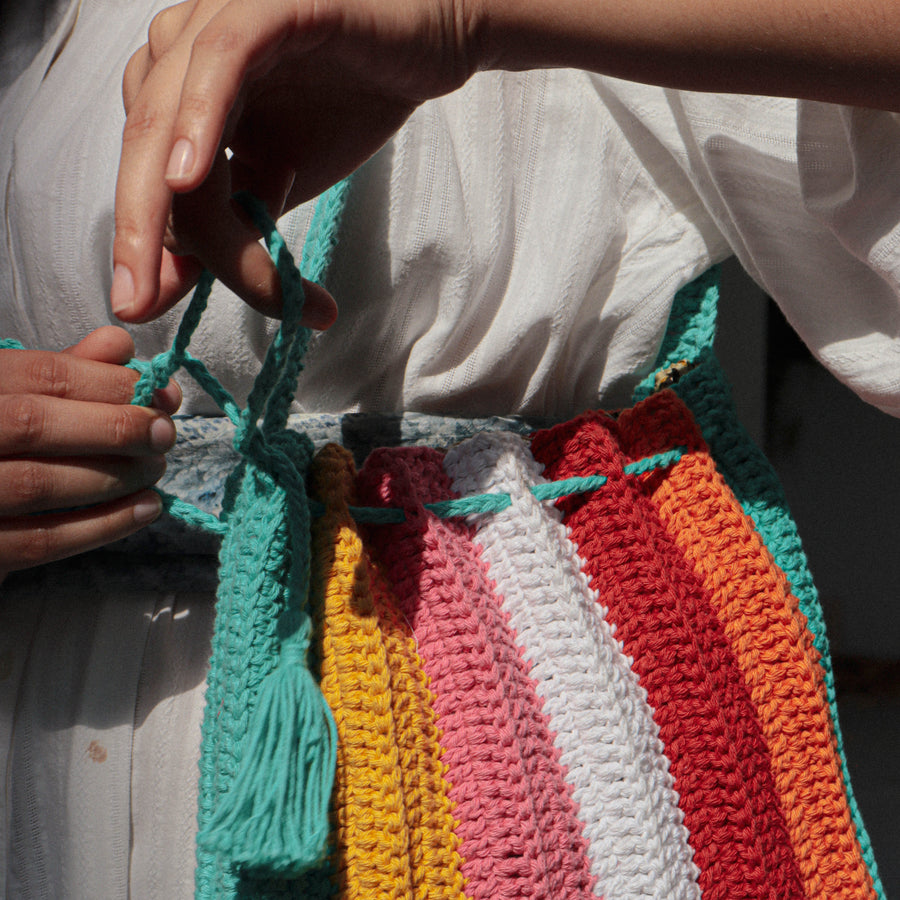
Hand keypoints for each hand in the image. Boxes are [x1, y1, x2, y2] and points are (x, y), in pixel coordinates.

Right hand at [0, 327, 180, 580]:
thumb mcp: (12, 393)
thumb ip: (62, 368)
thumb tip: (121, 345)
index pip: (41, 375)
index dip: (110, 383)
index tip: (161, 394)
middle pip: (35, 424)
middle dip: (114, 427)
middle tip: (165, 434)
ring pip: (38, 484)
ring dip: (114, 477)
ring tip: (157, 468)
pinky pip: (39, 541)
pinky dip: (102, 525)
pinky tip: (147, 508)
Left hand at [112, 0, 477, 322]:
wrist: (425, 48)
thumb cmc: (351, 106)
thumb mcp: (280, 182)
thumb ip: (229, 224)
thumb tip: (172, 282)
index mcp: (175, 94)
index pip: (153, 183)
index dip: (145, 246)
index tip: (149, 306)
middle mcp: (180, 53)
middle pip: (144, 157)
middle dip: (137, 239)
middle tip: (137, 305)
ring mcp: (217, 22)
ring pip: (171, 122)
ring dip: (177, 208)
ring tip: (203, 276)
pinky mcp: (266, 7)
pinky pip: (222, 63)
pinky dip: (201, 119)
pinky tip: (189, 175)